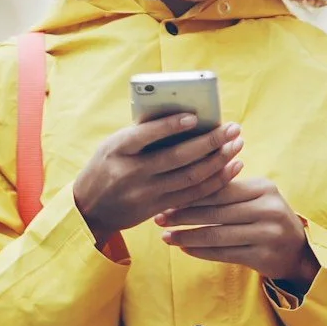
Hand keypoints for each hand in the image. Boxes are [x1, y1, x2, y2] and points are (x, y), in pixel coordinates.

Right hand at [73, 116, 245, 244]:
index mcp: (118, 150)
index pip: (145, 135)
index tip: (195, 116)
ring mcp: (146, 193)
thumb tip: (183, 116)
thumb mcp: (113, 145)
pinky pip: (193, 195)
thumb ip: (142, 133)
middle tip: (233, 128)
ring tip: (237, 145)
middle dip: (210, 142)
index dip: (170, 126)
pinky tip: (231, 167)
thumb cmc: (106, 166)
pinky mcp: (158, 209)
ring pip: (190, 178)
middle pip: (177, 158)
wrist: (89, 209)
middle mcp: (132, 173)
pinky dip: (215, 181)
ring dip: (218, 161)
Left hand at [158, 174, 319, 288]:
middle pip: (217, 212)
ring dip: (187, 236)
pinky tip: (184, 249)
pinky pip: (224, 253)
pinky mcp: (263, 257)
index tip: (168, 197)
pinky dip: (201, 252)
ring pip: (217, 235)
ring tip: (166, 236)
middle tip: (160, 217)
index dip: (192, 194)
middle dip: (184, 215)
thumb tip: (186, 182)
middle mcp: (268, 209)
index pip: (221, 189)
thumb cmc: (268, 218)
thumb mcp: (257, 197)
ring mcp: (267, 234)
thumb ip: (229, 189)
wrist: (298, 251)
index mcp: (264, 188)